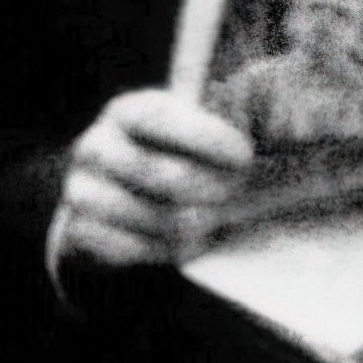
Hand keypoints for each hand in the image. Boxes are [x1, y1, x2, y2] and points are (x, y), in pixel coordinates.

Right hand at [45, 89, 257, 277]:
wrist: (118, 203)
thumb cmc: (175, 157)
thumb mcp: (194, 131)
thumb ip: (231, 123)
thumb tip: (286, 123)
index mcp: (127, 111)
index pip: (160, 119)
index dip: (206, 139)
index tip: (245, 158)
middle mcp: (94, 146)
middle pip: (164, 176)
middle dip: (212, 190)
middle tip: (236, 195)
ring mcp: (79, 190)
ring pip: (155, 219)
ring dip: (196, 225)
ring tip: (212, 220)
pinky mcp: (76, 232)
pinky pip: (132, 250)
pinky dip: (167, 250)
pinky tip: (185, 241)